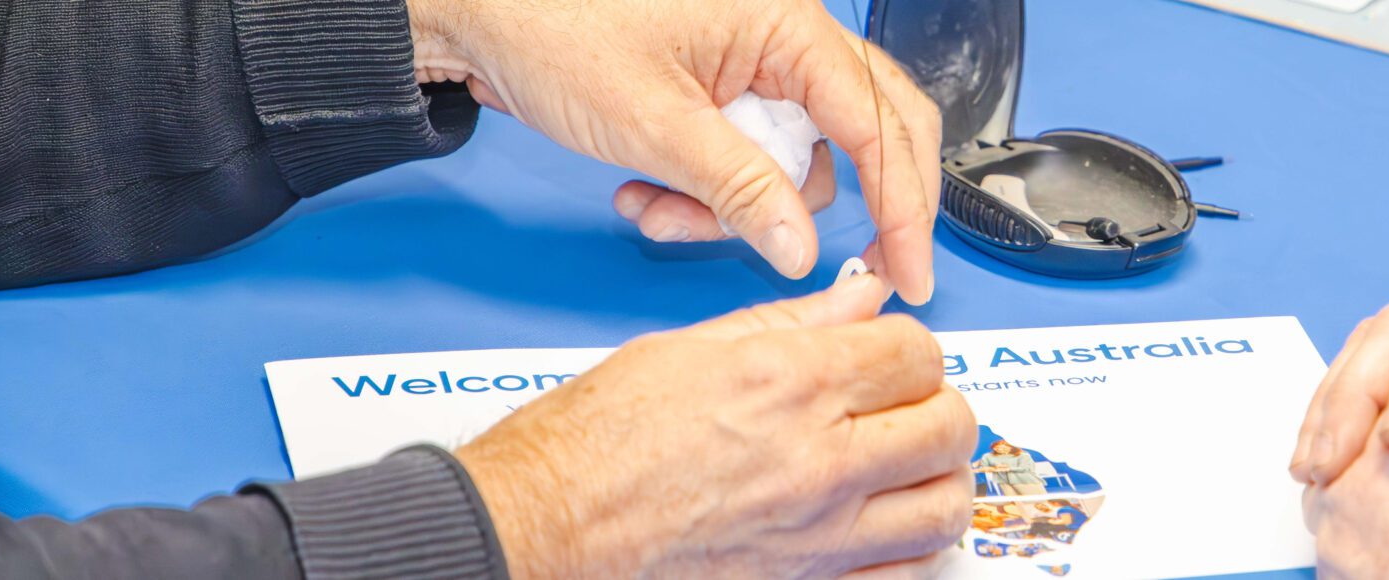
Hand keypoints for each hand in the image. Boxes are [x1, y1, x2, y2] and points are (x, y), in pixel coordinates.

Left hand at [407, 0, 942, 303]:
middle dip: (852, 208)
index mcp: (787, 25)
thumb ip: (742, 190)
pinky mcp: (722, 95)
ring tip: (661, 213)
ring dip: (739, 210)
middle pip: (866, 133)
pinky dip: (710, 196)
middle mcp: (785, 39)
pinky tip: (649, 195)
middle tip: (867, 271)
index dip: (904, 206)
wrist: (479, 15)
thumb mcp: (656, 124)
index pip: (877, 123)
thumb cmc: (553, 29)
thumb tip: (805, 248)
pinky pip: (750, 161)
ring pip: (798, 162)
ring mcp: (755, 68)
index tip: (910, 270)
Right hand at [457, 274, 975, 577]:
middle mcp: (817, 461)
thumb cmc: (594, 440)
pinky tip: (884, 521)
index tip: (888, 354)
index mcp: (789, 384)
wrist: (545, 525)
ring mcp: (818, 533)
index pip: (915, 352)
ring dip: (938, 477)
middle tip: (907, 403)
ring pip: (945, 505)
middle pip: (948, 425)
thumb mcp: (690, 348)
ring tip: (908, 463)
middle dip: (937, 405)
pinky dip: (912, 545)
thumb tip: (859, 298)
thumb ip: (792, 322)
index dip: (908, 345)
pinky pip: (906, 570)